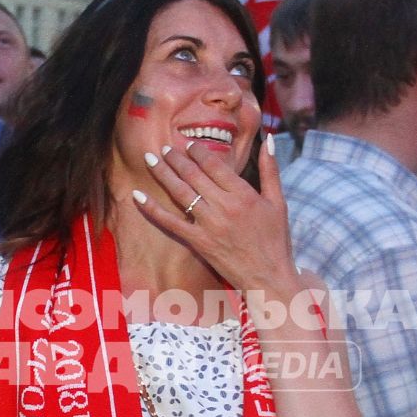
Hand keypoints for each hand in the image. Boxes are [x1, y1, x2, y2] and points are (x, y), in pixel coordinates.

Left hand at [132, 134, 300, 297]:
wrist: (268, 278)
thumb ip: (270, 170)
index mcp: (243, 194)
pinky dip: (152, 209)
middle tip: (163, 148)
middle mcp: (224, 206)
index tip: (189, 145)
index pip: (214, 165)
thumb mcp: (278, 202)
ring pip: (180, 193)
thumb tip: (268, 139)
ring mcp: (208, 225)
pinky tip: (137, 196)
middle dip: (176, 158)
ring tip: (149, 159)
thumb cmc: (275, 240)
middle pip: (193, 175)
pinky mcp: (198, 242)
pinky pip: (170, 222)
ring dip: (162, 173)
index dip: (198, 152)